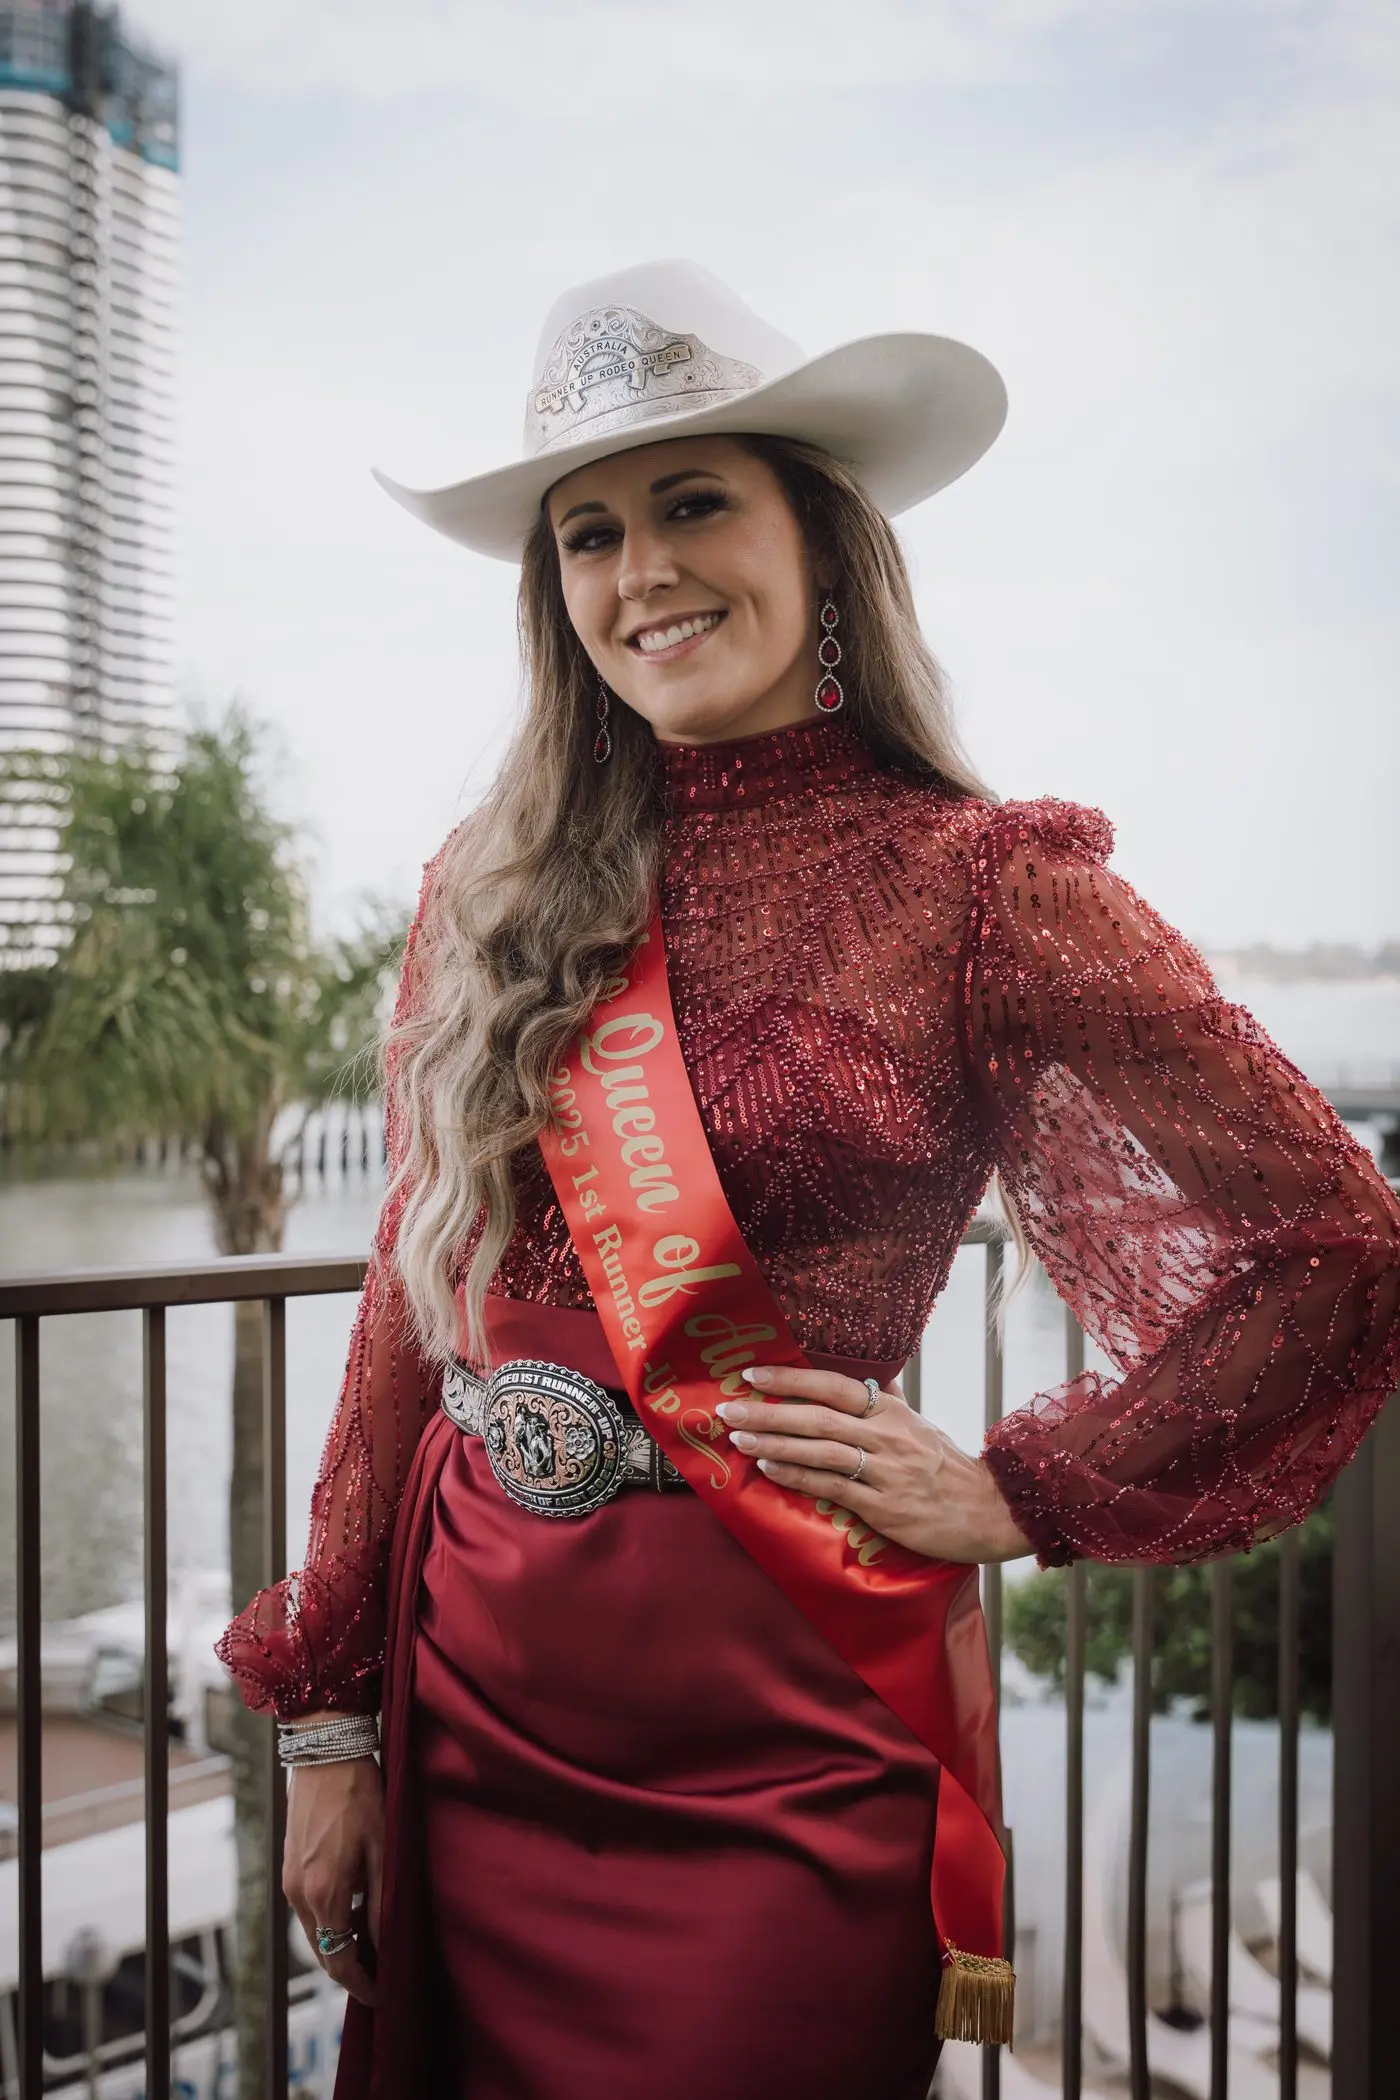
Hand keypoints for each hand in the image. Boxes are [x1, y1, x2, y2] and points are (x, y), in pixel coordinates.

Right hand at [283, 1745, 384, 2006]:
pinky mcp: (288, 1866)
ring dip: (339, 1942)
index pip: (339, 1959)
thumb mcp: (382, 1849)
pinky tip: (355, 1907)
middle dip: (350, 1967)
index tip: (381, 1995)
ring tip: (373, 1942)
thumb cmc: (360, 1795)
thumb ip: (380, 1902)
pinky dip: (329, 1919)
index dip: (361, 1983)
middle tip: (382, 1973)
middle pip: (323, 1950)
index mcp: (324, 1893)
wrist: (325, 1752)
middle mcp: (298, 1894)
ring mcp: (289, 1880)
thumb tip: (383, 1944)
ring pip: (314, 1930)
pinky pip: (308, 1908)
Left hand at [715, 1366, 1031, 1564]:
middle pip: (817, 1418)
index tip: (754, 1374)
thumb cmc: (948, 1466)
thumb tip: (874, 1371)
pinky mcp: (883, 1507)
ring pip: (819, 1452)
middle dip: (768, 1412)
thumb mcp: (920, 1424)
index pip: (835, 1386)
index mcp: (893, 1411)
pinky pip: (831, 1487)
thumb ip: (890, 1399)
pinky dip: (797, 1477)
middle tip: (729, 1408)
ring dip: (773, 1445)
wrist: (989, 1510)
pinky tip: (769, 1470)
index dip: (793, 1378)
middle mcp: (887, 1436)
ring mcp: (885, 1472)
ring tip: (739, 1438)